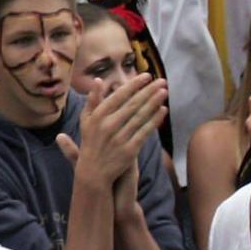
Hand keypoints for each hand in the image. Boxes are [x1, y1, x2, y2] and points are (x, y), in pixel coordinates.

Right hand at [58, 72, 164, 191]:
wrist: (94, 173)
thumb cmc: (90, 143)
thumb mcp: (86, 121)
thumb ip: (92, 101)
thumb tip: (98, 80)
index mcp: (98, 116)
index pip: (119, 96)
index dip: (134, 85)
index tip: (146, 76)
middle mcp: (108, 125)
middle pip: (133, 104)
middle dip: (149, 91)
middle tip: (162, 81)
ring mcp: (120, 138)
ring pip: (140, 117)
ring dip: (154, 103)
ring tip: (164, 92)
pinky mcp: (130, 150)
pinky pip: (144, 132)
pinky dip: (154, 121)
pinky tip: (163, 111)